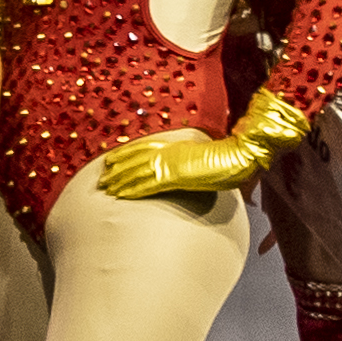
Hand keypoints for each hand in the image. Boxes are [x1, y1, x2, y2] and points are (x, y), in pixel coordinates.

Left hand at [82, 125, 266, 204]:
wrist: (240, 154)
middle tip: (101, 177)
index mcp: (176, 145)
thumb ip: (193, 161)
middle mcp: (168, 152)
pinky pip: (146, 184)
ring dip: (118, 180)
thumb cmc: (230, 156)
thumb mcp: (206, 156)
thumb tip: (191, 168)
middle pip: (135, 159)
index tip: (111, 159)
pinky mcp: (173, 175)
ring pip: (136, 172)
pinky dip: (130, 189)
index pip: (144, 148)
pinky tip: (119, 194)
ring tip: (105, 187)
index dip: (126, 154)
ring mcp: (169, 163)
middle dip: (117, 169)